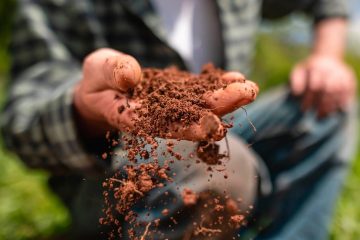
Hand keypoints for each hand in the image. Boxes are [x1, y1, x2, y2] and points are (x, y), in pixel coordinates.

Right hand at [74, 48, 258, 140]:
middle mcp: (159, 117)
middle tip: (247, 94)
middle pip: (190, 117)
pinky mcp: (179, 95)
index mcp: (135, 118)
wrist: (105, 88)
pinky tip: (237, 78)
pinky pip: (200, 91)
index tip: (213, 126)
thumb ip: (110, 72)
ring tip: (249, 87)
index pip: (163, 127)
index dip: (188, 128)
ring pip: (200, 105)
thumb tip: (131, 75)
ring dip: (226, 98)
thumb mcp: (96, 71)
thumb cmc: (96, 82)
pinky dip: (217, 86)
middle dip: (219, 107)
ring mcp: (171, 106)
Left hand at [291, 55, 355, 117]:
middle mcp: (330, 69)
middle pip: (328, 90)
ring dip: (332, 105)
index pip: (313, 86)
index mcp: (316, 68)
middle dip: (322, 105)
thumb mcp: (298, 71)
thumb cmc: (308, 69)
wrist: (326, 57)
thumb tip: (296, 93)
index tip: (304, 110)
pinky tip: (337, 110)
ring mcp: (341, 73)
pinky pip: (348, 91)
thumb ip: (296, 81)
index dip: (309, 99)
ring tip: (325, 115)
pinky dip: (343, 101)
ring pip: (339, 91)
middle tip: (317, 116)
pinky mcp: (349, 77)